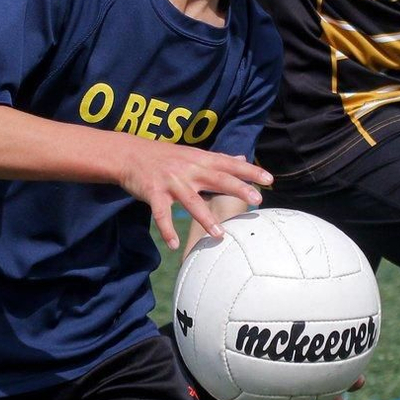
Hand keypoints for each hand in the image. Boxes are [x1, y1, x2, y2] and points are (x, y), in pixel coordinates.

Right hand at [117, 141, 270, 250]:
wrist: (129, 153)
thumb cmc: (165, 156)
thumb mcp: (193, 154)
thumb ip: (217, 158)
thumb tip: (242, 157)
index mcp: (200, 159)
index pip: (230, 164)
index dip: (250, 170)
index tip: (269, 179)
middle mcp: (188, 169)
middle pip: (217, 179)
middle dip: (237, 188)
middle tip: (257, 199)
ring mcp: (171, 182)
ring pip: (192, 201)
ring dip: (206, 218)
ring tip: (220, 235)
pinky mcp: (153, 193)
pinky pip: (161, 214)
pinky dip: (167, 230)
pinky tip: (174, 246)